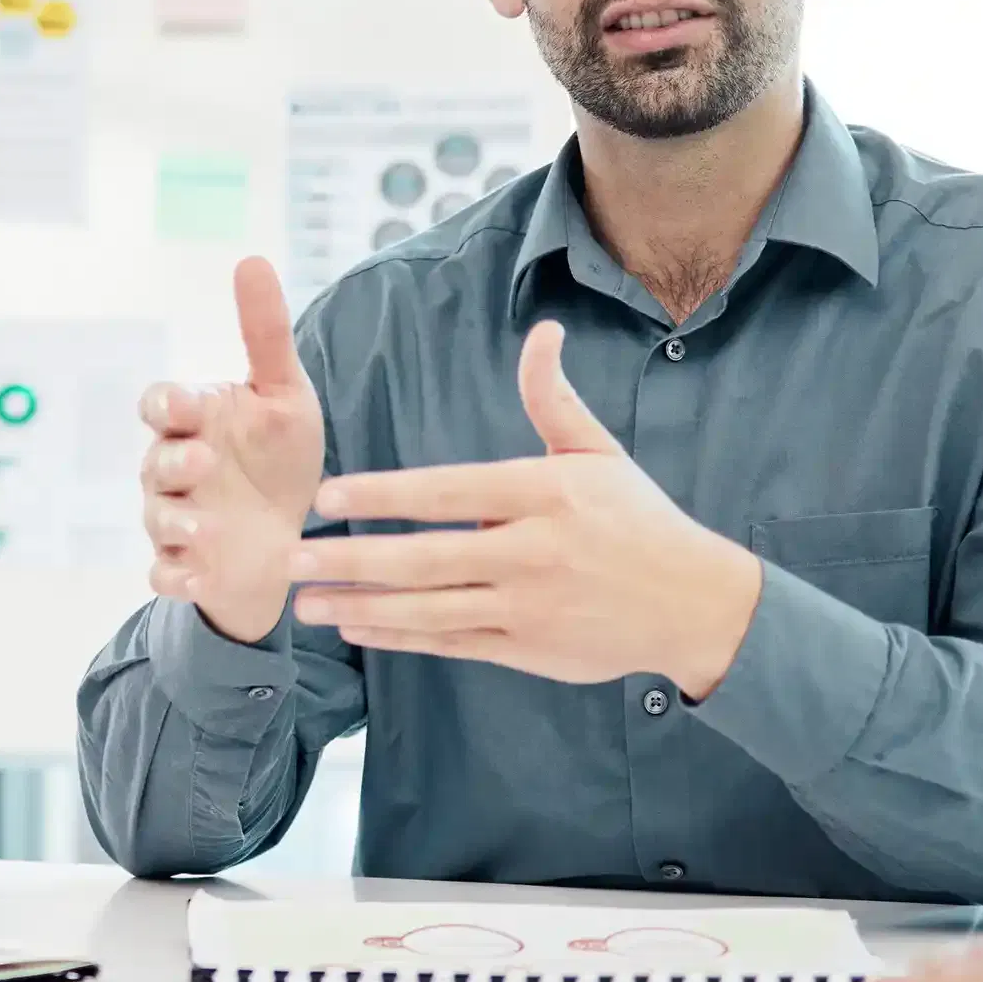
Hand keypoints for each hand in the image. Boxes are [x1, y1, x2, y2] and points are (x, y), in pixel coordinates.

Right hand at [142, 258, 329, 642]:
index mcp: (195, 421)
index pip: (159, 404)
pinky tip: (198, 576)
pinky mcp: (186, 566)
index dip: (166, 406)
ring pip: (157, 518)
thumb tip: (251, 258)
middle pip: (154, 461)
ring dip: (177, 522)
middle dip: (174, 461)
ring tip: (209, 529)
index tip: (187, 407)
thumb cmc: (280, 454)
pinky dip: (175, 577)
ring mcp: (177, 519)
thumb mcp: (284, 392)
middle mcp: (175, 469)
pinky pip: (163, 573)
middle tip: (204, 461)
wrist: (294, 533)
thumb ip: (265, 332)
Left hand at [288, 319, 762, 693]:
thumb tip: (542, 332)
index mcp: (543, 495)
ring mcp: (528, 606)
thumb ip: (552, 399)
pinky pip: (450, 642)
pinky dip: (399, 637)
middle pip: (424, 558)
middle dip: (349, 560)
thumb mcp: (599, 452)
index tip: (326, 497)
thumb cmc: (638, 520)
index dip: (383, 496)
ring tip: (304, 601)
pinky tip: (357, 626)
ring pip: (428, 609)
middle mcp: (532, 553)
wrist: (693, 603)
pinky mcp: (528, 649)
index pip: (447, 493)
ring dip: (361, 606)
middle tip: (288, 557)